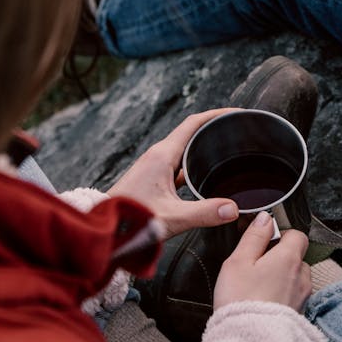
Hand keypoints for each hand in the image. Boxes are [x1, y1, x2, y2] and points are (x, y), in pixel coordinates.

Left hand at [108, 110, 239, 240]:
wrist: (104, 228)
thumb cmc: (130, 219)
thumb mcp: (173, 217)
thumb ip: (205, 213)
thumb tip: (232, 209)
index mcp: (162, 155)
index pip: (193, 123)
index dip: (216, 115)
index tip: (235, 113)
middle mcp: (158, 156)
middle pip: (191, 133)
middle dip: (214, 129)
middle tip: (237, 131)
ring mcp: (154, 166)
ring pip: (185, 149)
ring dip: (204, 147)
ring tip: (226, 151)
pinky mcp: (153, 178)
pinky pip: (178, 164)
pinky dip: (194, 164)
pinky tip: (204, 178)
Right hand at [214, 211, 311, 311]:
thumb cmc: (240, 301)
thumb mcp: (238, 261)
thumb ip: (254, 237)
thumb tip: (265, 219)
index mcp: (289, 258)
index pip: (297, 235)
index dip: (281, 235)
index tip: (263, 242)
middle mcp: (302, 276)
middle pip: (297, 257)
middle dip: (279, 258)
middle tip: (256, 267)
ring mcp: (303, 297)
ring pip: (296, 278)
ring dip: (282, 278)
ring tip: (258, 288)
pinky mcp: (299, 314)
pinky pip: (293, 297)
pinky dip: (282, 296)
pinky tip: (263, 303)